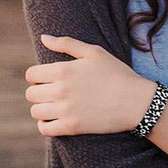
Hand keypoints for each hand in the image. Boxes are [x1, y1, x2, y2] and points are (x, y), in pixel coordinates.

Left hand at [25, 35, 156, 136]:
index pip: (31, 75)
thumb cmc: (117, 74)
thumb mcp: (94, 52)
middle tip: (54, 93)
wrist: (136, 102)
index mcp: (63, 70)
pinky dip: (46, 125)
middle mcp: (61, 90)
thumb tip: (43, 38)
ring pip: (36, 111)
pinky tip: (56, 119)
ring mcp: (65, 110)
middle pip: (31, 94)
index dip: (37, 76)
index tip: (48, 79)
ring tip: (55, 106)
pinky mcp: (72, 127)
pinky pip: (44, 129)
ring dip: (42, 108)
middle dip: (39, 92)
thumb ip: (66, 43)